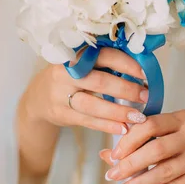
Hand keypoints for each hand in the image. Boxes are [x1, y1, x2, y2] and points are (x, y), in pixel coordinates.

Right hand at [21, 48, 149, 134]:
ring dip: (118, 111)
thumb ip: (104, 63)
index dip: (125, 64)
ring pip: (93, 105)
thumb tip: (142, 64)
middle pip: (99, 81)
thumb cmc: (70, 76)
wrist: (39, 96)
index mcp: (75, 55)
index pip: (103, 55)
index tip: (144, 73)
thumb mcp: (81, 63)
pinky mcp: (62, 114)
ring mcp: (61, 95)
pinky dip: (107, 126)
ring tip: (138, 117)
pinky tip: (123, 128)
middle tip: (145, 95)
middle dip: (125, 89)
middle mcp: (66, 74)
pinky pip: (88, 121)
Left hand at [99, 110, 184, 183]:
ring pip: (162, 172)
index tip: (114, 154)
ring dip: (137, 183)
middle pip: (155, 150)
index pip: (150, 125)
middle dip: (129, 164)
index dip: (128, 140)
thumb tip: (106, 154)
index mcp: (182, 118)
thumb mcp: (171, 135)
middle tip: (112, 174)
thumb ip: (141, 141)